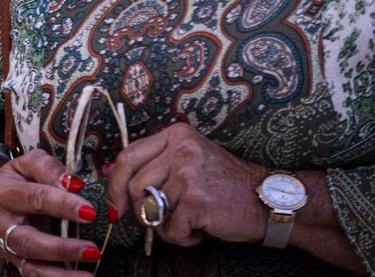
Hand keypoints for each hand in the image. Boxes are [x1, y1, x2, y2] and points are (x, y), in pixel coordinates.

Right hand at [0, 149, 110, 274]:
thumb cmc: (17, 179)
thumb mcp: (27, 163)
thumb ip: (48, 168)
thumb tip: (73, 184)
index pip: (34, 198)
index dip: (62, 205)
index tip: (90, 211)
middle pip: (29, 241)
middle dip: (62, 248)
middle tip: (92, 249)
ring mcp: (4, 246)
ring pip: (30, 266)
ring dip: (61, 274)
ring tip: (89, 274)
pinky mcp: (13, 262)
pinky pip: (33, 275)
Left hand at [106, 121, 267, 246]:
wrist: (266, 199)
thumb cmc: (224, 183)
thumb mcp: (188, 160)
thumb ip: (153, 163)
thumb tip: (108, 171)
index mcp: (175, 136)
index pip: (128, 156)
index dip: (115, 185)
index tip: (115, 205)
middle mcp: (180, 149)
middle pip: (135, 186)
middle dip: (141, 211)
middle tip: (158, 221)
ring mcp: (188, 173)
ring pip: (150, 209)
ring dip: (163, 226)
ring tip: (184, 225)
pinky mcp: (196, 200)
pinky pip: (170, 228)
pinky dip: (181, 238)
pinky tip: (199, 231)